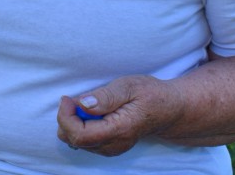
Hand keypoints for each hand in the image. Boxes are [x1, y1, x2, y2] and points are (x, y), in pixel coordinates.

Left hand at [56, 75, 183, 156]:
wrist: (168, 110)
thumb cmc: (150, 94)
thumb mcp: (130, 86)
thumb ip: (106, 96)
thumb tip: (83, 104)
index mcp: (119, 130)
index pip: (80, 135)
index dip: (65, 117)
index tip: (67, 98)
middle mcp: (113, 145)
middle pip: (74, 141)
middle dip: (67, 119)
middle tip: (75, 99)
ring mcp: (111, 149)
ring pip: (76, 142)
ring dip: (73, 122)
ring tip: (87, 104)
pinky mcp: (108, 147)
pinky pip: (84, 141)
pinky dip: (80, 125)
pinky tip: (91, 112)